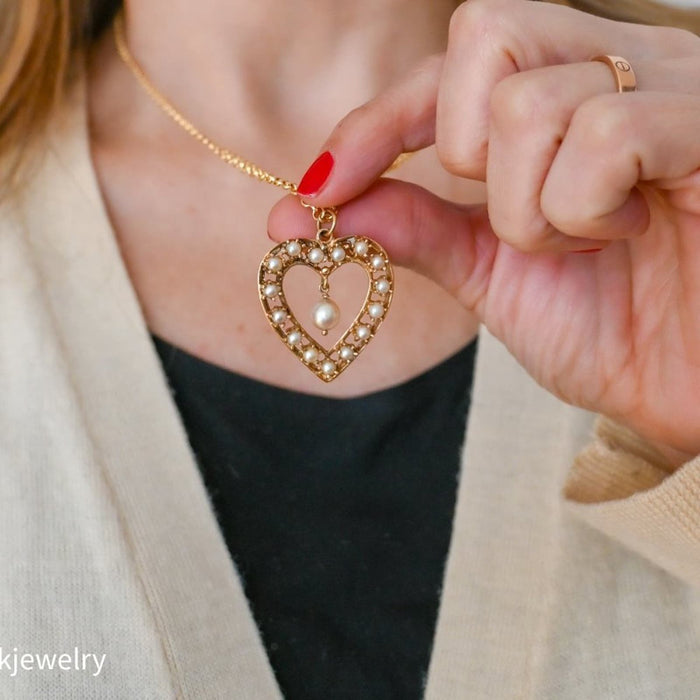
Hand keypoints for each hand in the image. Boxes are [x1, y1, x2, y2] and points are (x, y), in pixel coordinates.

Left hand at [268, 0, 699, 458]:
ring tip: (580, 245)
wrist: (699, 392)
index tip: (315, 192)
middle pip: (484, 35)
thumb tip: (312, 211)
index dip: (375, 123)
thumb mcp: (493, 279)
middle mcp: (618, 71)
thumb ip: (416, 230)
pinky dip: (582, 208)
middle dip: (464, 152)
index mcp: (567, 99)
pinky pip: (605, 133)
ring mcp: (671, 88)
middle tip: (511, 224)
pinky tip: (624, 232)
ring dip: (526, 208)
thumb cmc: (617, 332)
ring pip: (530, 102)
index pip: (448, 65)